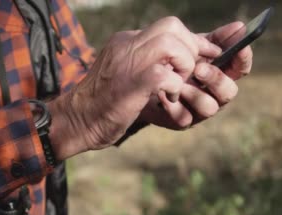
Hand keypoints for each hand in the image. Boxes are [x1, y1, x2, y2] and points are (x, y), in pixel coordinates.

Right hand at [47, 17, 220, 159]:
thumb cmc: (101, 105)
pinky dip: (174, 88)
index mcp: (125, 41)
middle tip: (189, 73)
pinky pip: (166, 75)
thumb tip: (174, 65)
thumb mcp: (123, 75)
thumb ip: (146, 63)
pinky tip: (166, 101)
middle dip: (190, 49)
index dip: (192, 41)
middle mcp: (126, 44)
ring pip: (172, 43)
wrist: (75, 121)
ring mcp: (128, 61)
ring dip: (184, 66)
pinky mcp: (132, 83)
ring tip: (176, 86)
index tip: (206, 56)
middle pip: (172, 26)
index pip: (168, 27)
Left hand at [138, 21, 253, 129]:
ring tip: (177, 82)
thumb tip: (240, 27)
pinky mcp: (181, 122)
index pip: (240, 69)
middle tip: (198, 68)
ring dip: (194, 93)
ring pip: (210, 108)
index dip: (243, 59)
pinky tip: (162, 94)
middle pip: (229, 92)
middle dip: (216, 79)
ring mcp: (199, 111)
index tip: (240, 48)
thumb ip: (214, 39)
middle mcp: (214, 95)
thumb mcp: (192, 47)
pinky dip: (173, 106)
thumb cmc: (173, 62)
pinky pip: (185, 118)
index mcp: (221, 74)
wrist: (143, 79)